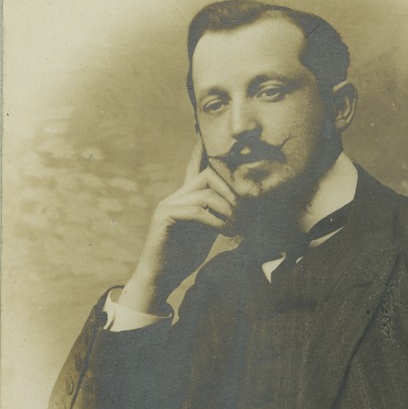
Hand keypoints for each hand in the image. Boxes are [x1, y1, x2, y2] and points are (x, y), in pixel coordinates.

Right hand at [120, 138, 236, 313]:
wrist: (161, 278)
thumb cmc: (183, 256)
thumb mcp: (207, 231)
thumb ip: (218, 214)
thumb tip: (239, 206)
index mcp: (185, 197)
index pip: (196, 167)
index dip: (201, 149)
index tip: (206, 131)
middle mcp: (175, 196)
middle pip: (209, 175)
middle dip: (232, 191)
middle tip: (245, 212)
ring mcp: (168, 205)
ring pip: (206, 193)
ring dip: (228, 209)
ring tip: (236, 226)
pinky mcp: (164, 218)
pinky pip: (197, 210)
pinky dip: (216, 221)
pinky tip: (225, 231)